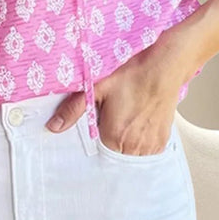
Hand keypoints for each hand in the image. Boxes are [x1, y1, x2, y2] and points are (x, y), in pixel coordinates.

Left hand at [45, 29, 191, 154]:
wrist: (164, 67)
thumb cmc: (133, 74)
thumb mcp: (97, 87)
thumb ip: (73, 109)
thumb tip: (54, 126)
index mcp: (114, 137)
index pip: (96, 149)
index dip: (95, 133)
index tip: (99, 121)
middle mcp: (134, 147)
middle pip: (113, 152)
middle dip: (110, 137)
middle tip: (114, 114)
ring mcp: (150, 146)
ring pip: (130, 153)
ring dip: (125, 141)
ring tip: (127, 116)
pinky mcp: (162, 140)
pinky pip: (145, 149)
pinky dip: (139, 139)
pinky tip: (138, 120)